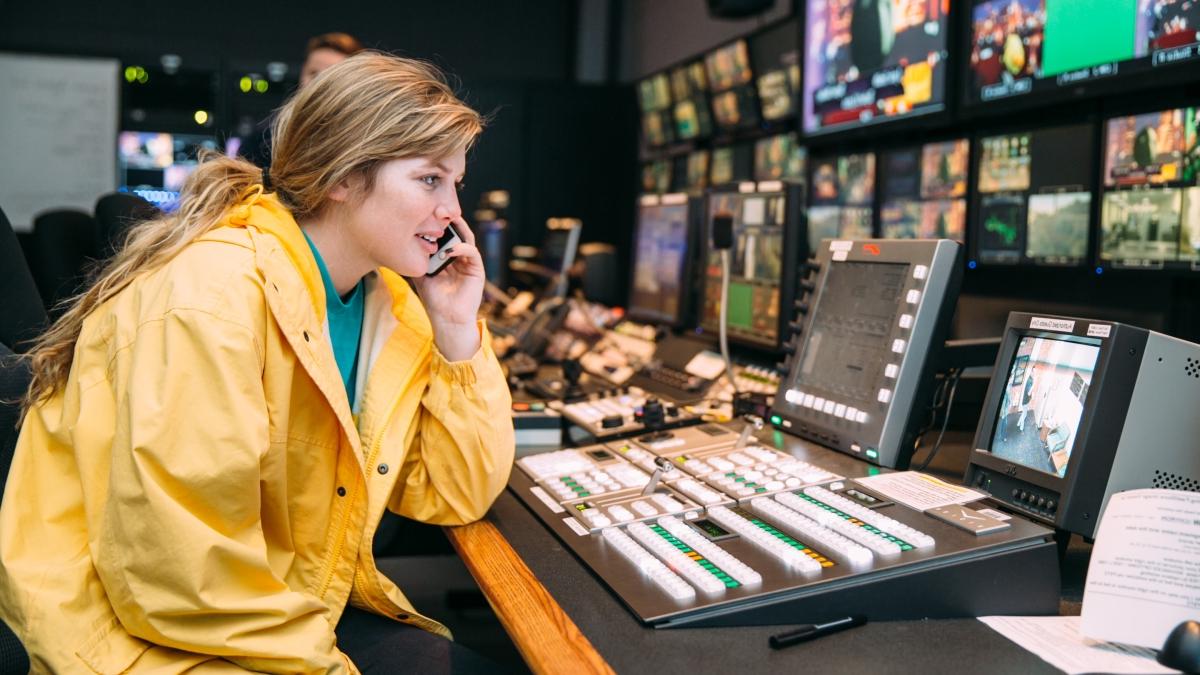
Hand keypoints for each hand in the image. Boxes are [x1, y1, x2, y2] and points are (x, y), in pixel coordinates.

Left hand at [410, 217, 484, 360]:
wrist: (446, 320)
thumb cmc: (434, 300)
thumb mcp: (421, 275)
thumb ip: (417, 260)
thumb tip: (400, 244)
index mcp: (448, 257)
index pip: (445, 235)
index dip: (438, 224)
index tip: (427, 212)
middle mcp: (460, 258)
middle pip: (457, 232)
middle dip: (449, 220)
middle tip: (438, 209)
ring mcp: (469, 263)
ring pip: (466, 238)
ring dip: (457, 229)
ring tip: (447, 221)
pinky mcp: (477, 270)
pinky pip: (472, 253)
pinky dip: (462, 248)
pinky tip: (450, 249)